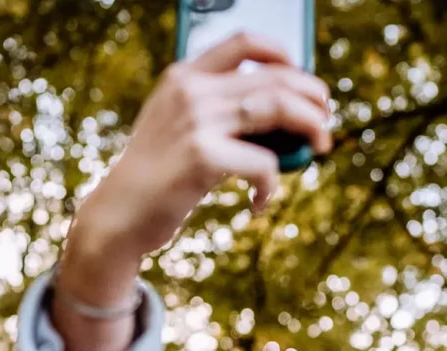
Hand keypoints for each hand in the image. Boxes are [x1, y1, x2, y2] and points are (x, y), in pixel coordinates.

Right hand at [57, 32, 331, 350]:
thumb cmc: (161, 174)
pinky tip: (259, 202)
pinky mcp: (202, 155)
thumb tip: (293, 121)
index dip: (285, 56)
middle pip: (275, 78)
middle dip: (313, 99)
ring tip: (318, 149)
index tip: (304, 82)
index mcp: (185, 76)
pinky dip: (271, 186)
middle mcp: (191, 90)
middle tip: (326, 125)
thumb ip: (224, 114)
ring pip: (278, 108)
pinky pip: (264, 163)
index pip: (245, 42)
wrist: (120, 212)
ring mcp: (196, 120)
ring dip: (311, 129)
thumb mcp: (184, 129)